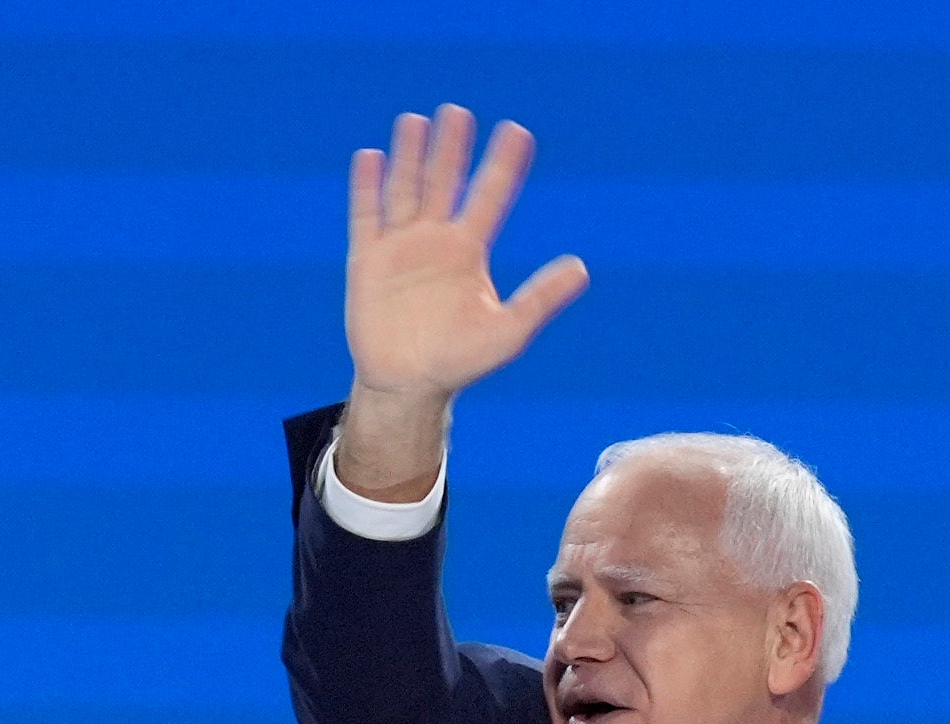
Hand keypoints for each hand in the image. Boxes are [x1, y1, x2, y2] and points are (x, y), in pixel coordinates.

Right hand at [339, 107, 585, 484]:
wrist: (408, 385)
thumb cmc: (461, 362)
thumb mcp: (509, 332)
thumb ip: (540, 298)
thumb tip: (582, 268)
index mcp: (469, 251)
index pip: (490, 197)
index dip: (503, 165)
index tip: (518, 132)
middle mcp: (435, 240)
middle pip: (444, 183)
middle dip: (451, 149)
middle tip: (458, 112)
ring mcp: (400, 247)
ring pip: (406, 190)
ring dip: (410, 157)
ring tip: (415, 120)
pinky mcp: (367, 261)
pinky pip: (367, 217)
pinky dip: (368, 189)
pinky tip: (371, 157)